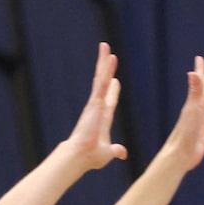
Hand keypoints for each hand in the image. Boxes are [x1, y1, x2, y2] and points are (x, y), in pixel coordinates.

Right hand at [61, 43, 125, 170]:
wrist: (81, 156)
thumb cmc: (91, 156)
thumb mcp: (108, 153)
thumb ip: (116, 150)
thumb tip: (122, 153)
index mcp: (103, 118)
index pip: (110, 101)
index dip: (113, 91)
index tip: (116, 81)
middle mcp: (98, 107)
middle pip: (103, 84)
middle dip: (106, 69)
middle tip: (109, 55)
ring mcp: (95, 103)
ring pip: (101, 78)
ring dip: (104, 63)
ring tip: (107, 48)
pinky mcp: (94, 103)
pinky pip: (101, 83)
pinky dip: (105, 71)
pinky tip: (109, 59)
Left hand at [157, 57, 203, 172]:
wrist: (179, 155)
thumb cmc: (185, 133)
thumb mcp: (193, 110)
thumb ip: (195, 91)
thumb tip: (194, 73)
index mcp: (194, 106)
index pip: (199, 85)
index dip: (200, 71)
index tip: (199, 59)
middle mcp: (197, 116)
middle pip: (203, 98)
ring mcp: (200, 129)